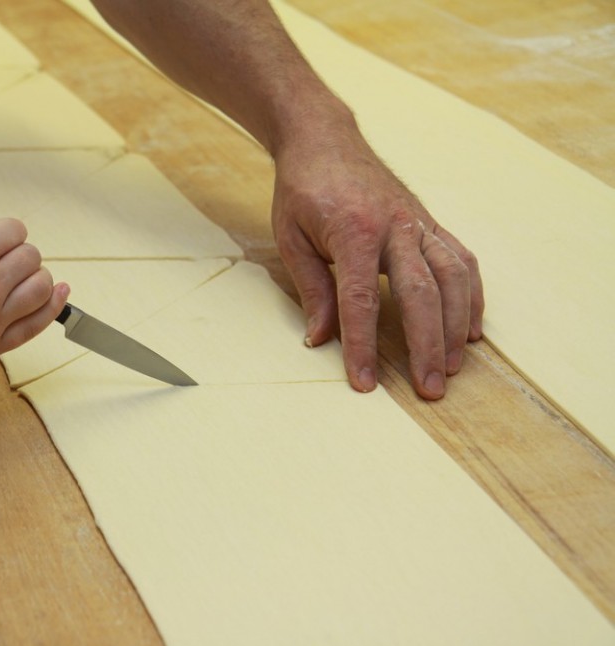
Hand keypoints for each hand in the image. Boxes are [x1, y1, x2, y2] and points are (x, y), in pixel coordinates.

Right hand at [0, 215, 68, 384]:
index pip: (14, 230)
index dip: (9, 233)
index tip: (1, 241)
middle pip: (31, 257)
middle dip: (22, 256)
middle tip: (8, 263)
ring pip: (42, 286)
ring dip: (38, 278)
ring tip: (25, 280)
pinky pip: (38, 322)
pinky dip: (53, 305)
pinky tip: (60, 293)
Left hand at [271, 117, 482, 399]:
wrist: (324, 140)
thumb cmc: (303, 190)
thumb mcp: (291, 238)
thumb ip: (312, 288)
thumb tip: (321, 339)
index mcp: (354, 232)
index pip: (361, 301)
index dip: (363, 346)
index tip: (366, 383)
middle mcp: (395, 227)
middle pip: (420, 294)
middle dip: (426, 346)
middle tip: (429, 389)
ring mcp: (418, 222)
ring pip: (452, 278)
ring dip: (455, 326)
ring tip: (451, 367)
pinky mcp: (430, 221)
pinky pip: (461, 260)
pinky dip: (470, 296)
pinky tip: (468, 329)